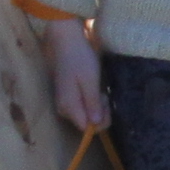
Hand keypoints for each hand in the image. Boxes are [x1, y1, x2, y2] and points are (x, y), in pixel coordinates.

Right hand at [46, 16, 105, 132]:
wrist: (66, 40)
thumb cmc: (79, 58)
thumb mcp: (90, 81)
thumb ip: (93, 104)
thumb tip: (96, 124)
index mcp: (69, 106)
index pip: (87, 128)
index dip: (101, 120)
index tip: (105, 101)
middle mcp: (64, 109)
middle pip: (86, 123)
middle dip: (100, 112)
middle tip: (103, 93)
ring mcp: (64, 103)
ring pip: (86, 114)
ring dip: (97, 105)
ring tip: (98, 87)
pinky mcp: (67, 96)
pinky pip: (82, 106)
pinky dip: (91, 100)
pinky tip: (93, 87)